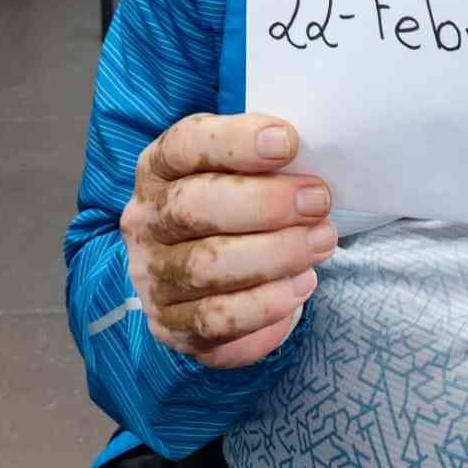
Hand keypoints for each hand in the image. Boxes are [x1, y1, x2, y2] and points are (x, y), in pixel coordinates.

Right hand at [121, 113, 336, 368]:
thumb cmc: (242, 205)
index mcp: (159, 167)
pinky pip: (216, 321)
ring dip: (275, 255)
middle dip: (265, 204)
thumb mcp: (246, 170)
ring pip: (206, 267)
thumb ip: (268, 161)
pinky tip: (301, 285)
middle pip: (193, 207)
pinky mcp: (171, 326)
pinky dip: (265, 304)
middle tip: (318, 202)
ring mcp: (152, 276)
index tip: (289, 142)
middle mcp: (146, 220)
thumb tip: (313, 159)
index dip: (236, 142)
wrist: (221, 273)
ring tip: (321, 242)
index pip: (185, 144)